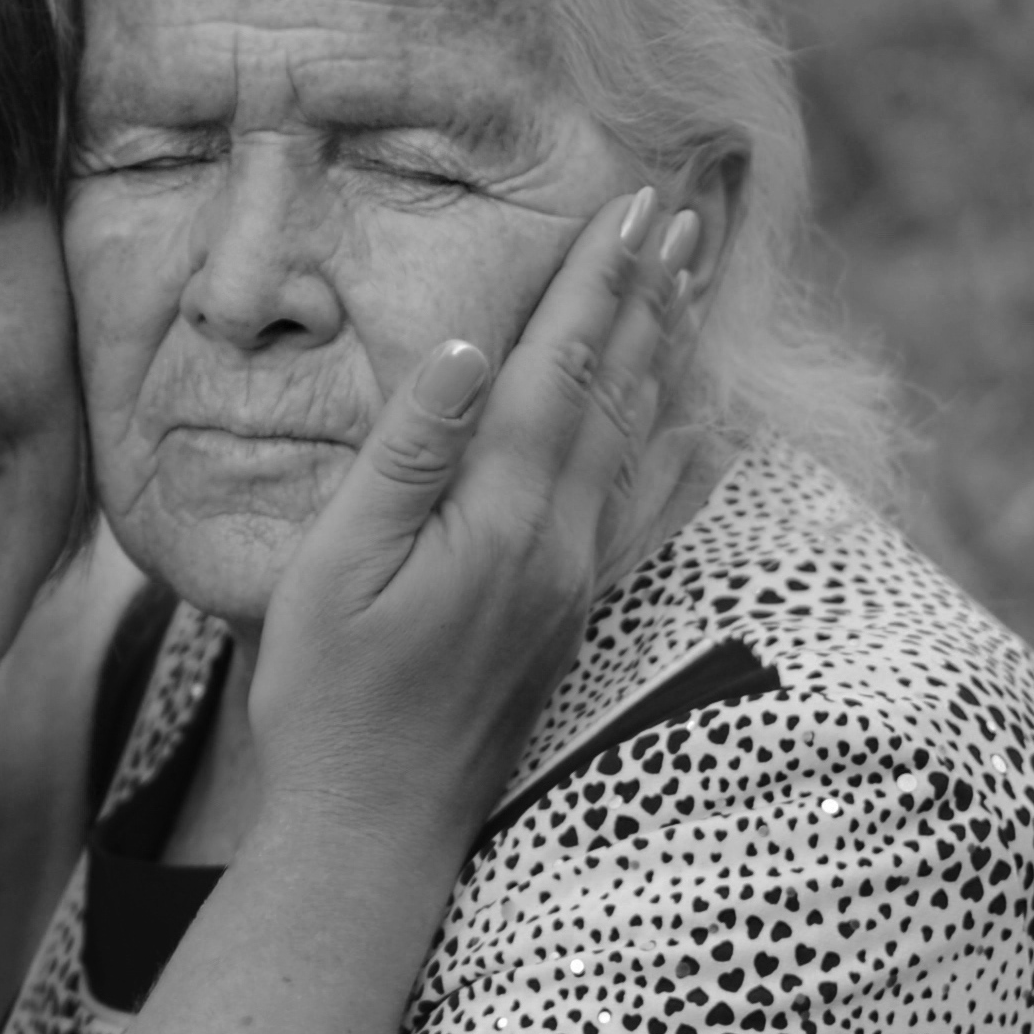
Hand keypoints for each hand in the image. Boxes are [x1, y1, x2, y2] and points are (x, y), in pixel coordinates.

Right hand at [250, 185, 700, 836]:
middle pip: (620, 391)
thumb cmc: (330, 700)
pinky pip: (646, 514)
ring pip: (641, 440)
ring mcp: (576, 582)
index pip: (561, 370)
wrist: (376, 830)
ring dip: (669, 351)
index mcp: (500, 521)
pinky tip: (702, 428)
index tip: (630, 204)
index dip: (596, 282)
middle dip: (649, 293)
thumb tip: (463, 349)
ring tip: (698, 281)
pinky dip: (681, 456)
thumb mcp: (333, 569)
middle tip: (686, 209)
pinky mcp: (573, 615)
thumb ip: (405, 454)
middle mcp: (560, 544)